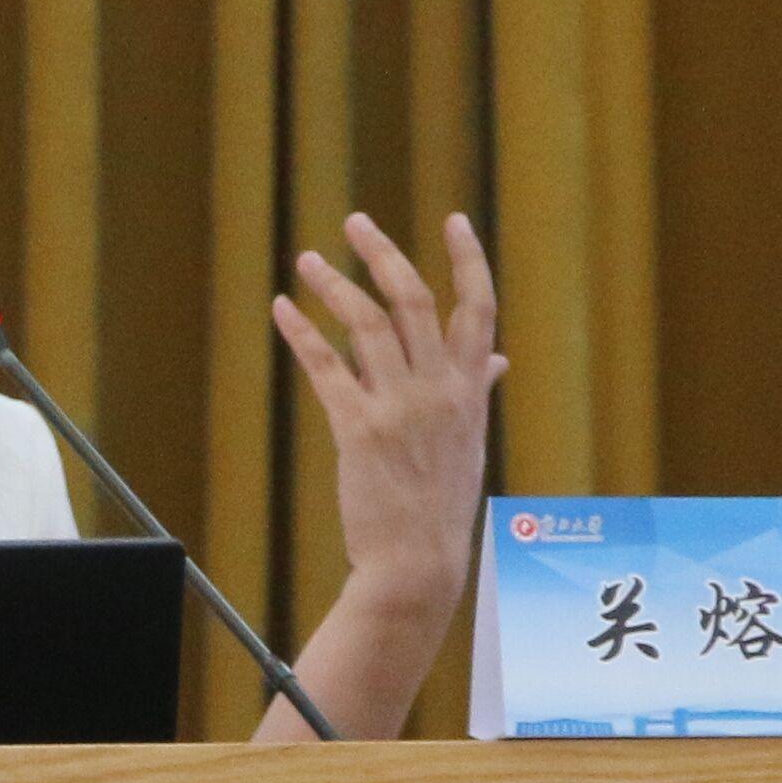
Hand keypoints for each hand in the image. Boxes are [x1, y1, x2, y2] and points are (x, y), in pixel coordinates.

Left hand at [258, 211, 503, 736]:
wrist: (418, 562)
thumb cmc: (442, 502)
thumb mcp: (471, 441)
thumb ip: (479, 390)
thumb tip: (499, 358)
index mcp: (470, 389)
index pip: (478, 309)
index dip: (467, 260)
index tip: (454, 220)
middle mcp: (439, 389)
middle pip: (412, 299)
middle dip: (382, 254)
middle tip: (355, 221)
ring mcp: (400, 407)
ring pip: (366, 323)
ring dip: (334, 284)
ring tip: (306, 260)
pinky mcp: (359, 428)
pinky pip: (326, 366)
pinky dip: (302, 331)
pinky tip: (282, 308)